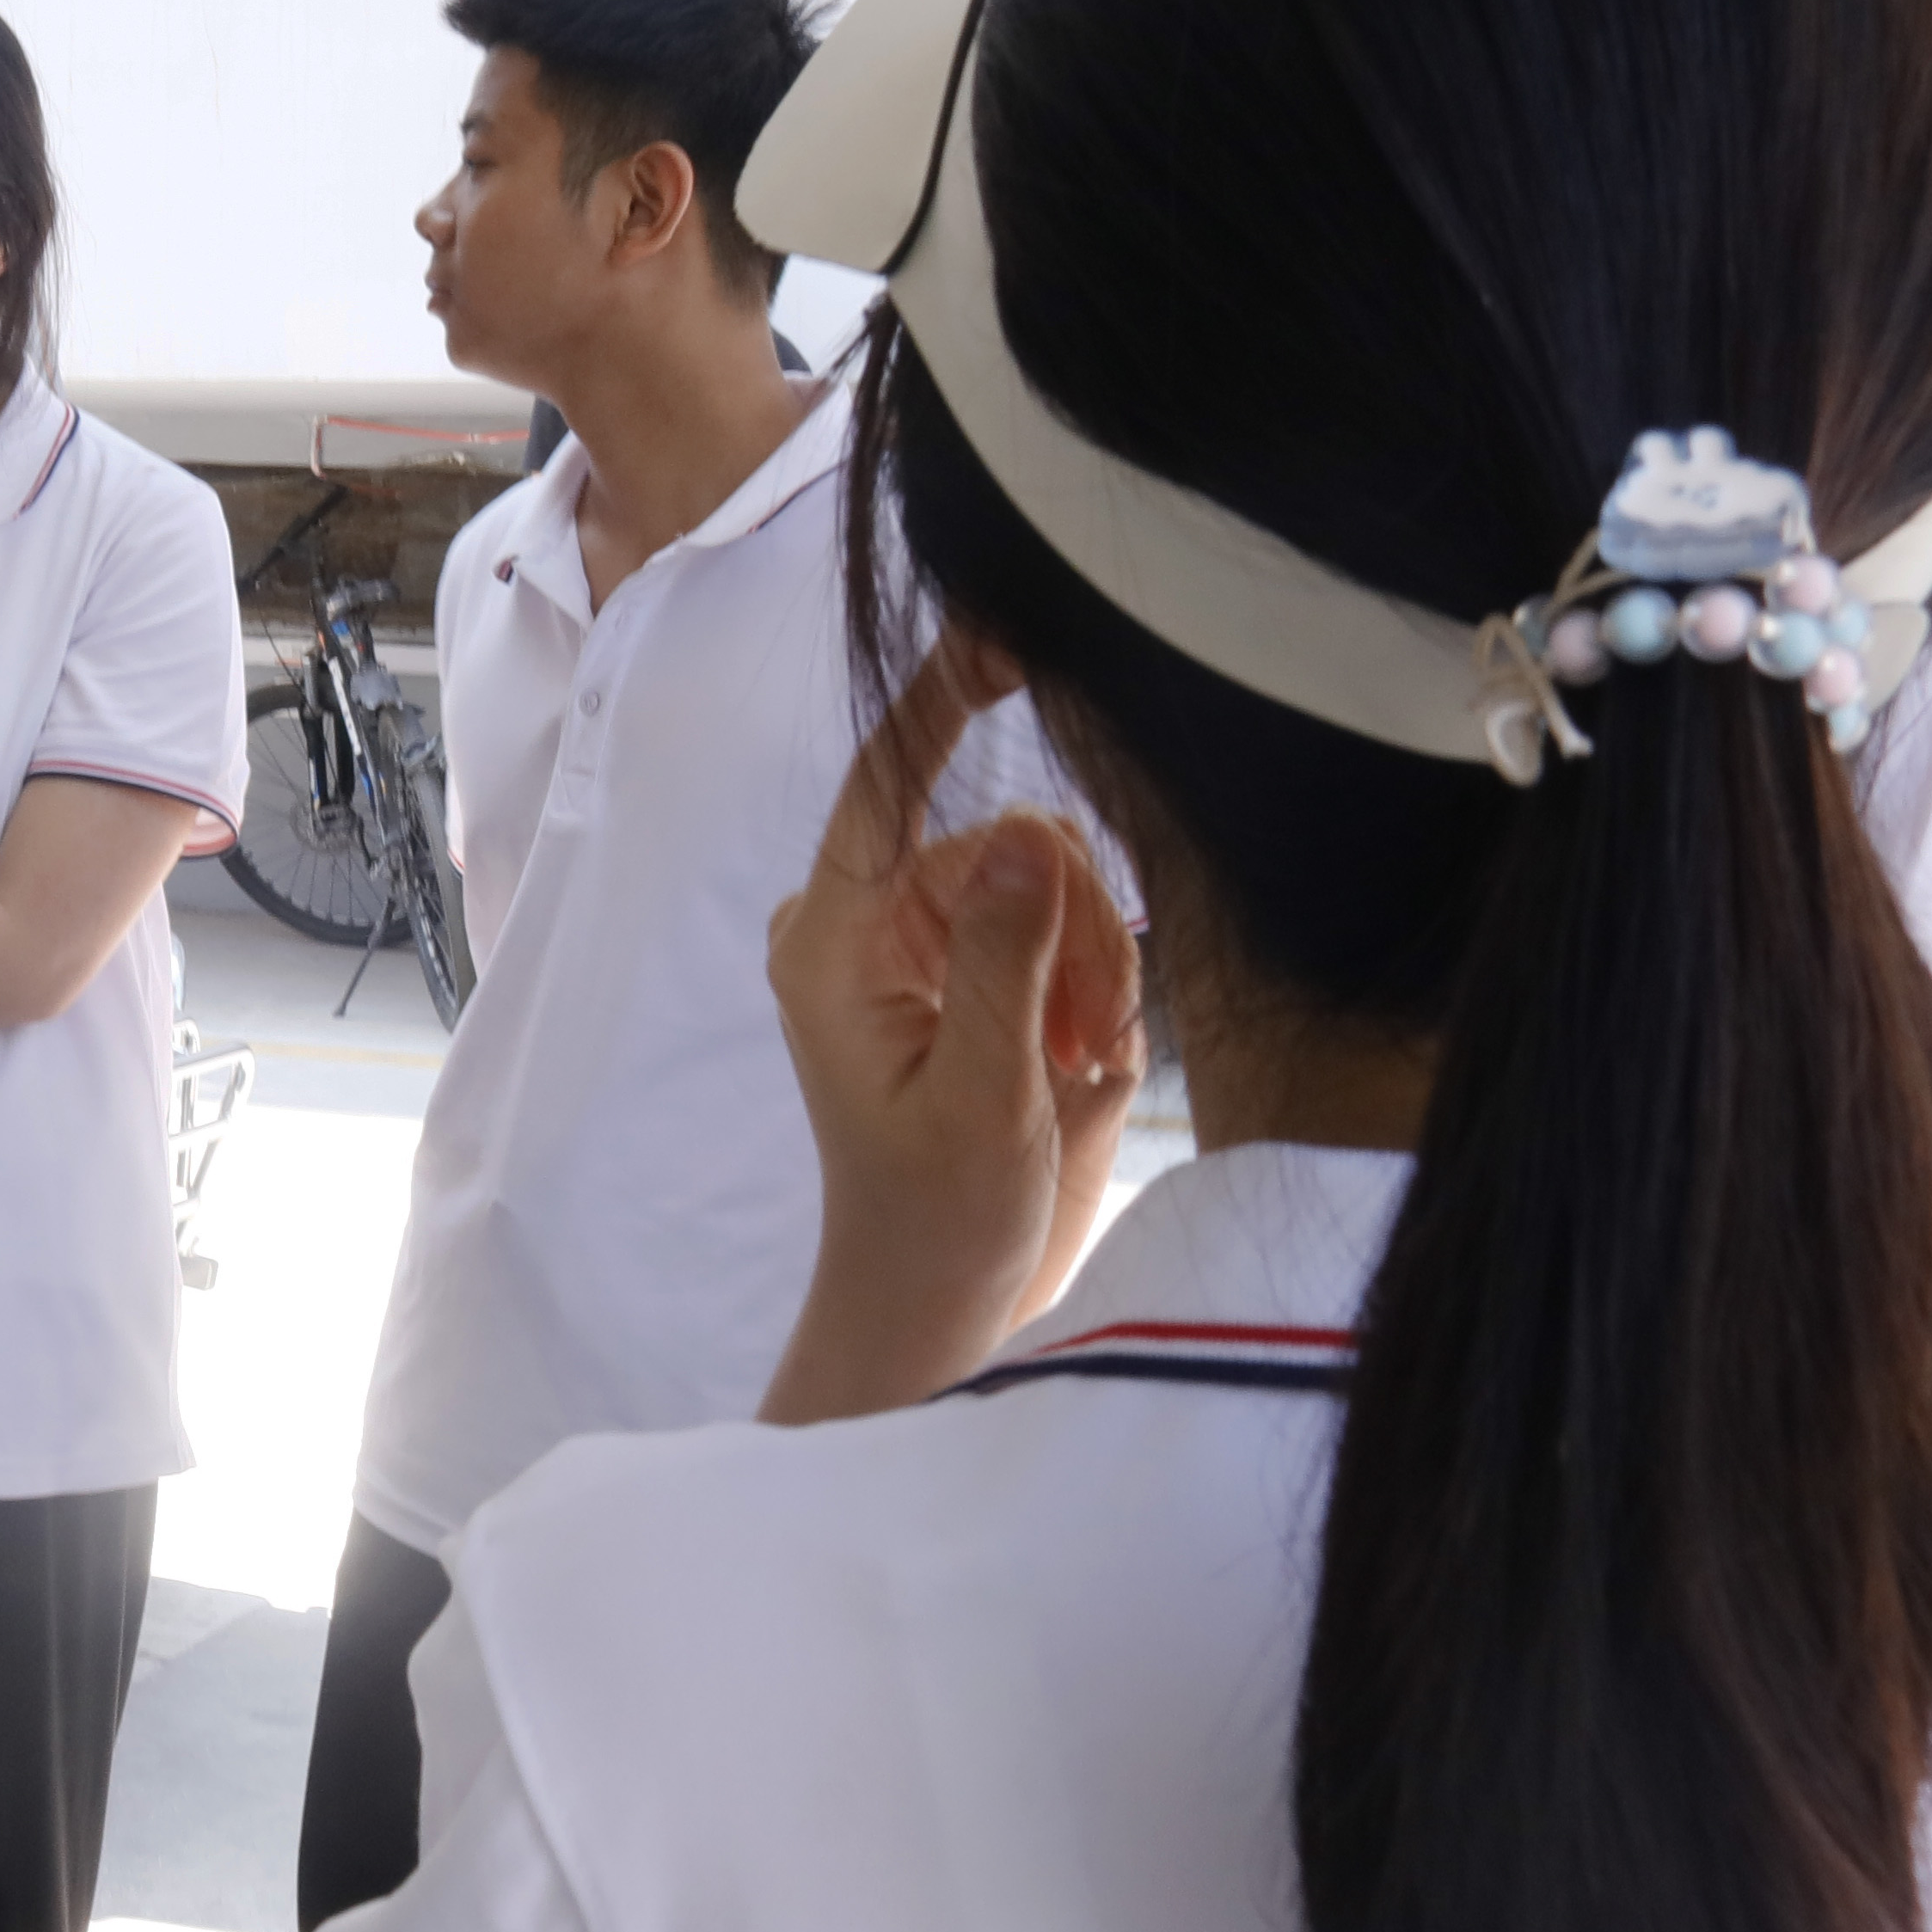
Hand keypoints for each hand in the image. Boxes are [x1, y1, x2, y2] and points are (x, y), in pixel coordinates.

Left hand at [758, 636, 1142, 1425]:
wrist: (940, 1299)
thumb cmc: (939, 1215)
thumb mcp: (981, 1092)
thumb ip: (1002, 958)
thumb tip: (1014, 831)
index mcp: (837, 940)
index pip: (888, 780)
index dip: (942, 699)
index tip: (1002, 632)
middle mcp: (874, 924)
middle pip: (1010, 838)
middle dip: (1070, 926)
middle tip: (1080, 1039)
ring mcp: (928, 946)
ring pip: (1055, 884)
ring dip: (1091, 968)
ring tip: (1076, 1065)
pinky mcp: (981, 975)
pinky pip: (1070, 929)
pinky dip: (1095, 990)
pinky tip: (1080, 1064)